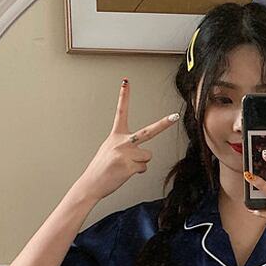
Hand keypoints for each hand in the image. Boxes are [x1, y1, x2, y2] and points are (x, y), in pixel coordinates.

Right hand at [75, 78, 179, 201]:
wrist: (91, 183)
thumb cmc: (101, 168)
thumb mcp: (110, 150)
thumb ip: (125, 146)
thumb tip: (140, 154)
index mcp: (116, 135)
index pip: (120, 112)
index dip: (124, 96)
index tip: (126, 82)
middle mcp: (122, 141)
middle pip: (148, 131)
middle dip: (163, 124)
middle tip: (174, 116)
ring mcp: (126, 153)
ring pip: (147, 156)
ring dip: (140, 163)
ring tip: (125, 166)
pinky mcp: (129, 165)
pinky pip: (143, 168)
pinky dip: (136, 172)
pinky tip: (124, 172)